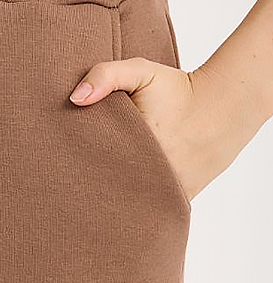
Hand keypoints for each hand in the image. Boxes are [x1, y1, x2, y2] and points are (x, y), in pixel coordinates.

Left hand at [69, 56, 259, 202]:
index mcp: (135, 145)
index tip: (59, 165)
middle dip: (88, 187)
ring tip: (88, 203)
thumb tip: (75, 99)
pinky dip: (136, 209)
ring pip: (129, 205)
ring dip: (112, 202)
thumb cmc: (177, 89)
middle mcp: (152, 173)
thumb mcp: (142, 72)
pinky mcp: (179, 199)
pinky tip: (119, 208)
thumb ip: (106, 76)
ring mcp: (167, 190)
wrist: (223, 108)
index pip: (91, 164)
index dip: (73, 165)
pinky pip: (151, 211)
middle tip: (66, 188)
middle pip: (107, 188)